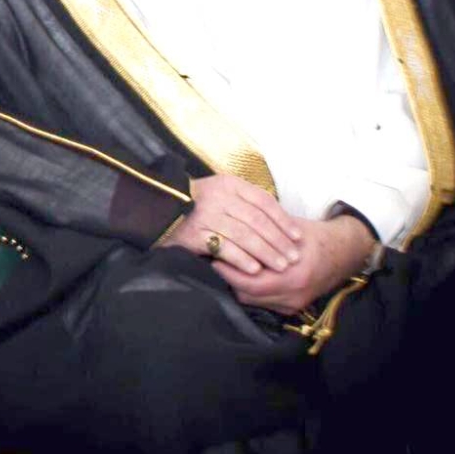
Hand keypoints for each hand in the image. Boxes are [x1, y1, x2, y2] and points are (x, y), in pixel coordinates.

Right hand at [159, 174, 302, 274]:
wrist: (157, 209)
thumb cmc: (197, 204)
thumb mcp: (221, 193)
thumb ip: (245, 202)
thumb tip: (278, 222)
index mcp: (229, 184)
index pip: (263, 201)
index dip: (283, 220)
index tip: (297, 237)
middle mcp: (219, 196)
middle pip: (257, 220)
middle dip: (278, 241)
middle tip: (293, 257)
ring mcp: (206, 215)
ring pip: (244, 235)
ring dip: (266, 252)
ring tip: (280, 266)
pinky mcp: (194, 233)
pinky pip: (224, 248)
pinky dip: (241, 259)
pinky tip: (254, 270)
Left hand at [211, 214, 375, 313]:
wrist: (345, 252)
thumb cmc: (315, 236)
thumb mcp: (290, 229)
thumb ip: (265, 230)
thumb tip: (234, 223)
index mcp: (294, 275)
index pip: (250, 281)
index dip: (229, 270)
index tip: (214, 255)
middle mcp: (294, 295)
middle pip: (248, 295)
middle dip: (229, 279)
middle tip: (215, 261)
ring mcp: (294, 305)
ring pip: (253, 301)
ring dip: (238, 286)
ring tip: (225, 267)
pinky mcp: (293, 309)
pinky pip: (264, 303)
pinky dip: (251, 291)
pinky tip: (242, 276)